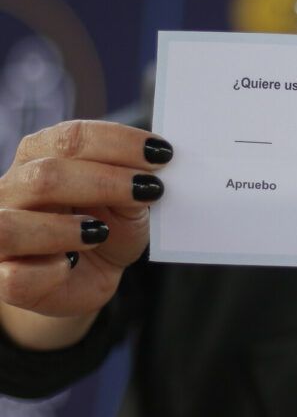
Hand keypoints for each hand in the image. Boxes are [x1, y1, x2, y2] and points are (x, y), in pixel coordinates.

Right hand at [0, 121, 171, 324]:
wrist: (89, 275)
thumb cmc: (106, 227)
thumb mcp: (128, 200)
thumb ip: (132, 182)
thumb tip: (152, 168)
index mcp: (40, 155)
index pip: (70, 137)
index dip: (118, 142)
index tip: (160, 152)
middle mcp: (12, 189)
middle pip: (44, 176)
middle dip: (104, 181)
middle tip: (150, 188)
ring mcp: (0, 234)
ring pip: (11, 226)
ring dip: (63, 229)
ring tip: (101, 232)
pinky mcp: (3, 278)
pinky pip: (15, 276)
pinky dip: (50, 270)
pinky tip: (72, 264)